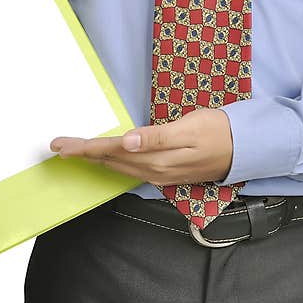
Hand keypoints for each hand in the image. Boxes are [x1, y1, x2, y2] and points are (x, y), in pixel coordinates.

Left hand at [50, 108, 233, 185]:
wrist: (245, 149)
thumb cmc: (218, 130)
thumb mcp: (189, 127)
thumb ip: (156, 136)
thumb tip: (126, 142)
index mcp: (156, 157)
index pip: (110, 150)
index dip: (83, 147)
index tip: (59, 145)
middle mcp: (153, 170)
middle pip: (109, 161)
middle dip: (82, 153)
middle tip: (57, 146)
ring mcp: (159, 175)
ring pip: (118, 167)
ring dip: (94, 159)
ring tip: (73, 151)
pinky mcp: (165, 175)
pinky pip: (130, 170)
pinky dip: (112, 162)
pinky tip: (104, 158)